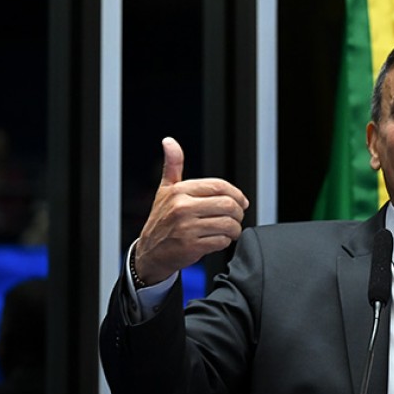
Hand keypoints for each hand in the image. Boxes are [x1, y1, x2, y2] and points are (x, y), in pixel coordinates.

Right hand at [133, 137, 249, 284]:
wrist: (151, 252)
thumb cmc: (162, 220)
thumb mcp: (166, 190)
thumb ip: (172, 166)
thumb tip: (169, 141)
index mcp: (180, 191)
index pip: (219, 186)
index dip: (237, 194)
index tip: (242, 202)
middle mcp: (182, 207)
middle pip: (228, 205)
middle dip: (239, 213)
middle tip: (237, 218)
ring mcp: (186, 227)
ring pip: (228, 224)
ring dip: (235, 229)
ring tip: (230, 230)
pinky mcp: (191, 246)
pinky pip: (222, 241)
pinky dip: (225, 242)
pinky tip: (219, 240)